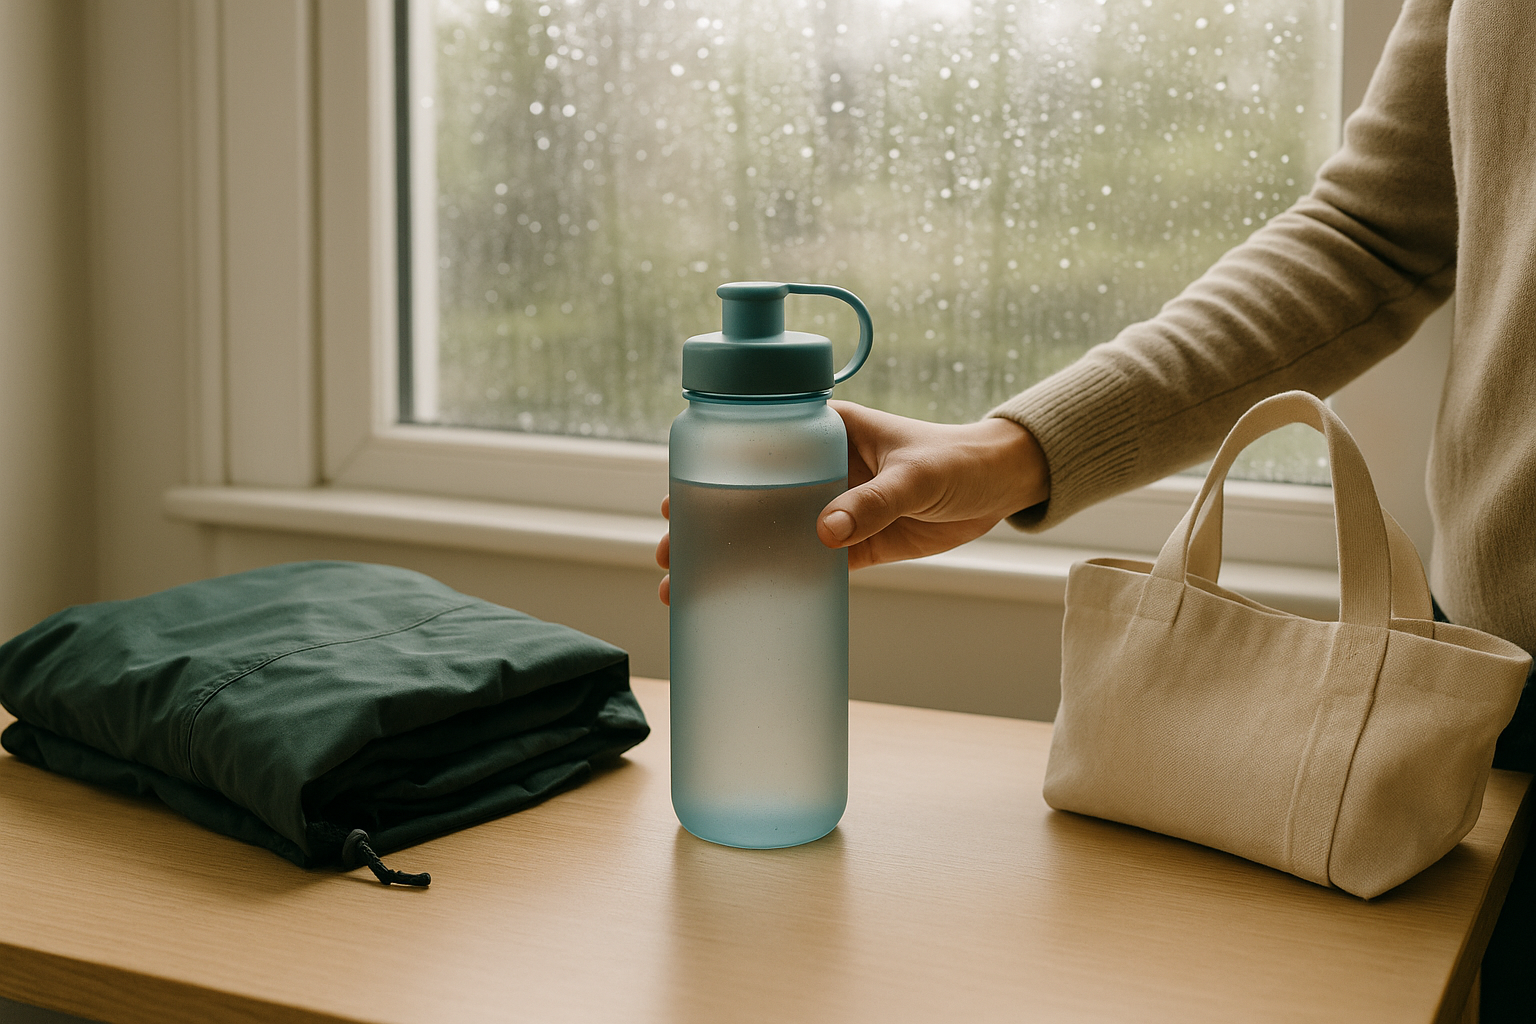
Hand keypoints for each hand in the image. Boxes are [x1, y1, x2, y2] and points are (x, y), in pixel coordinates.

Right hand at [654, 402, 1048, 603]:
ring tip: (689, 584)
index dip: (713, 472)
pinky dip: (778, 579)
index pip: (755, 447)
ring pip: (771, 532)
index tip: (677, 497)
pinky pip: (809, 562)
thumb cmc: (958, 459)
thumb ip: (873, 503)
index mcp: (825, 431)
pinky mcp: (855, 542)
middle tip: (670, 552)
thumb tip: (825, 535)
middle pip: (751, 495)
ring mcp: (835, 506)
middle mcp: (820, 467)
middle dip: (709, 523)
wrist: (1001, 486)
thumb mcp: (915, 476)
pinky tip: (746, 597)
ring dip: (734, 556)